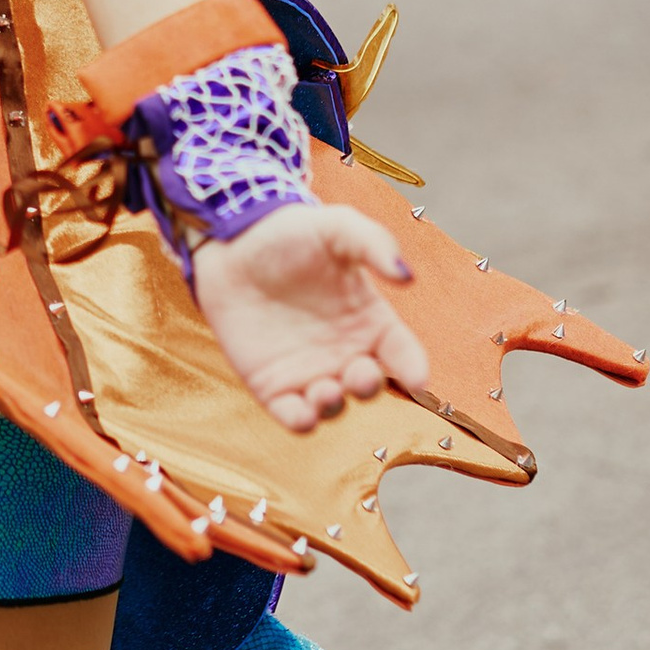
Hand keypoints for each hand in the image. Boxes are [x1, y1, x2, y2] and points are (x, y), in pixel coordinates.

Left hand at [194, 200, 431, 433]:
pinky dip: (301, 422)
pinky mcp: (272, 386)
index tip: (418, 378)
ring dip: (334, 405)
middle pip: (368, 385)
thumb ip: (373, 243)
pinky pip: (293, 415)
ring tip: (326, 389)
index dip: (414, 368)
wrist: (232, 242)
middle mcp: (345, 352)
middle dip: (368, 386)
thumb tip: (406, 275)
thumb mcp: (337, 227)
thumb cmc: (290, 232)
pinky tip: (303, 414)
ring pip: (333, 406)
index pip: (402, 353)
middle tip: (360, 374)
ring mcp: (309, 372)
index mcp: (370, 320)